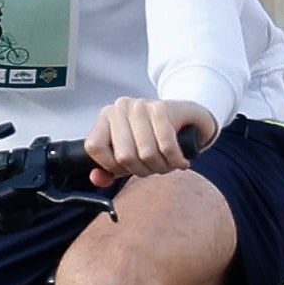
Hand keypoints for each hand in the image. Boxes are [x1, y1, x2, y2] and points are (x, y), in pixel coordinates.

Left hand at [85, 97, 213, 179]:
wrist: (188, 119)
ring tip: (168, 163)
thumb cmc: (155, 138)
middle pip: (124, 156)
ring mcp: (141, 106)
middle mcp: (120, 108)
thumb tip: (96, 178)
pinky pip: (166, 146)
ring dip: (161, 167)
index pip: (95, 147)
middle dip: (142, 170)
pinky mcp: (162, 108)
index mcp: (107, 117)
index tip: (126, 168)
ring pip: (146, 153)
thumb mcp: (129, 155)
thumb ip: (109, 170)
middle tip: (154, 167)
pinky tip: (180, 161)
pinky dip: (175, 160)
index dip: (111, 166)